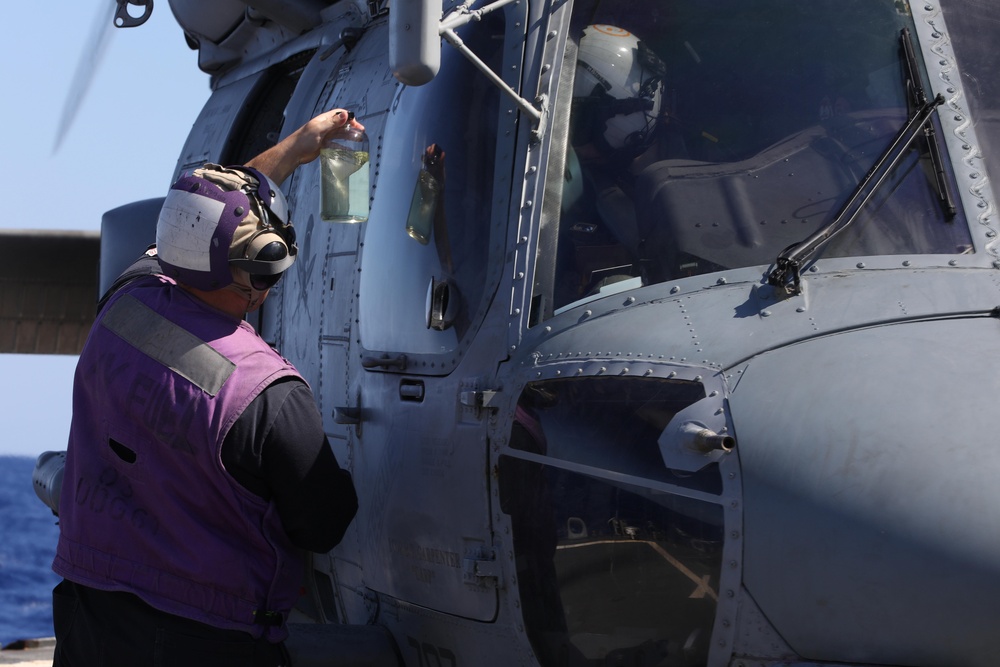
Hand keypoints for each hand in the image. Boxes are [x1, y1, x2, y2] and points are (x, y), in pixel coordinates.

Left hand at [246, 109, 364, 184]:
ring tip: (358, 140)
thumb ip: (332, 123)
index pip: (340, 114)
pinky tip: (349, 150)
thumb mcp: (319, 129)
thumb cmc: (304, 140)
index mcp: (324, 120)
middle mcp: (325, 126)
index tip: (357, 125)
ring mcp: (325, 136)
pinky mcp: (324, 145)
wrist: (294, 153)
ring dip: (349, 136)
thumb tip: (346, 115)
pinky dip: (343, 146)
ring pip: (340, 134)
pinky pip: (336, 144)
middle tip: (361, 133)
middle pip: (341, 124)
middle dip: (352, 127)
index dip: (349, 118)